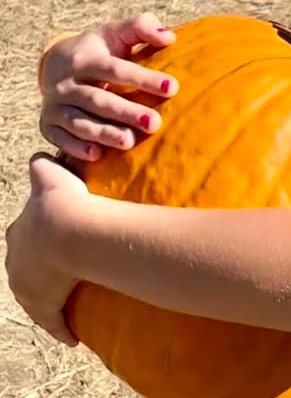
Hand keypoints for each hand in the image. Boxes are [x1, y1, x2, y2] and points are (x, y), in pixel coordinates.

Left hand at [4, 155, 89, 345]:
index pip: (25, 235)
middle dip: (41, 267)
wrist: (68, 229)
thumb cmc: (64, 202)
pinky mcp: (43, 304)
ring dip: (52, 297)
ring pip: (38, 294)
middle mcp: (17, 260)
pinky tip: (71, 338)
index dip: (40, 235)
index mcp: (20, 233)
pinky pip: (52, 321)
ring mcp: (28, 284)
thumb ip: (44, 165)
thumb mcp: (51, 176)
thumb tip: (40, 153)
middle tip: (65, 268)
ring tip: (71, 299)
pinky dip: (61, 328)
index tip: (55, 239)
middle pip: (27, 265)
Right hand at [39, 13, 178, 160]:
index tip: (172, 87)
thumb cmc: (100, 49)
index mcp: (85, 59)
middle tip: (155, 123)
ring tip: (130, 142)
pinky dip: (76, 147)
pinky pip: (59, 138)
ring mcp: (55, 105)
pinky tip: (97, 155)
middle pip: (98, 99)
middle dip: (126, 112)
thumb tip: (168, 37)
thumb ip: (142, 28)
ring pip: (79, 121)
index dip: (143, 78)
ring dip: (104, 133)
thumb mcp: (117, 33)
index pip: (115, 70)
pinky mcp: (48, 124)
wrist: (56, 64)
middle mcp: (66, 83)